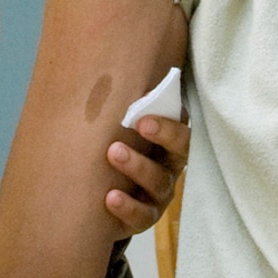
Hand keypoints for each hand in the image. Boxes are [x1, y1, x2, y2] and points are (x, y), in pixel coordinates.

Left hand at [102, 115, 189, 236]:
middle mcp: (169, 167)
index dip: (168, 125)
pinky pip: (142, 216)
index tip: (142, 117)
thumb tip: (111, 60)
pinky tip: (109, 198)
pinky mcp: (143, 217)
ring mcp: (158, 194)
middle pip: (180, 153)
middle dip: (162, 137)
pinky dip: (127, 207)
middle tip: (136, 125)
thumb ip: (125, 108)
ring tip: (112, 153)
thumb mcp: (121, 128)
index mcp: (169, 142)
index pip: (181, 130)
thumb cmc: (113, 149)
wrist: (95, 193)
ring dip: (137, 167)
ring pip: (159, 183)